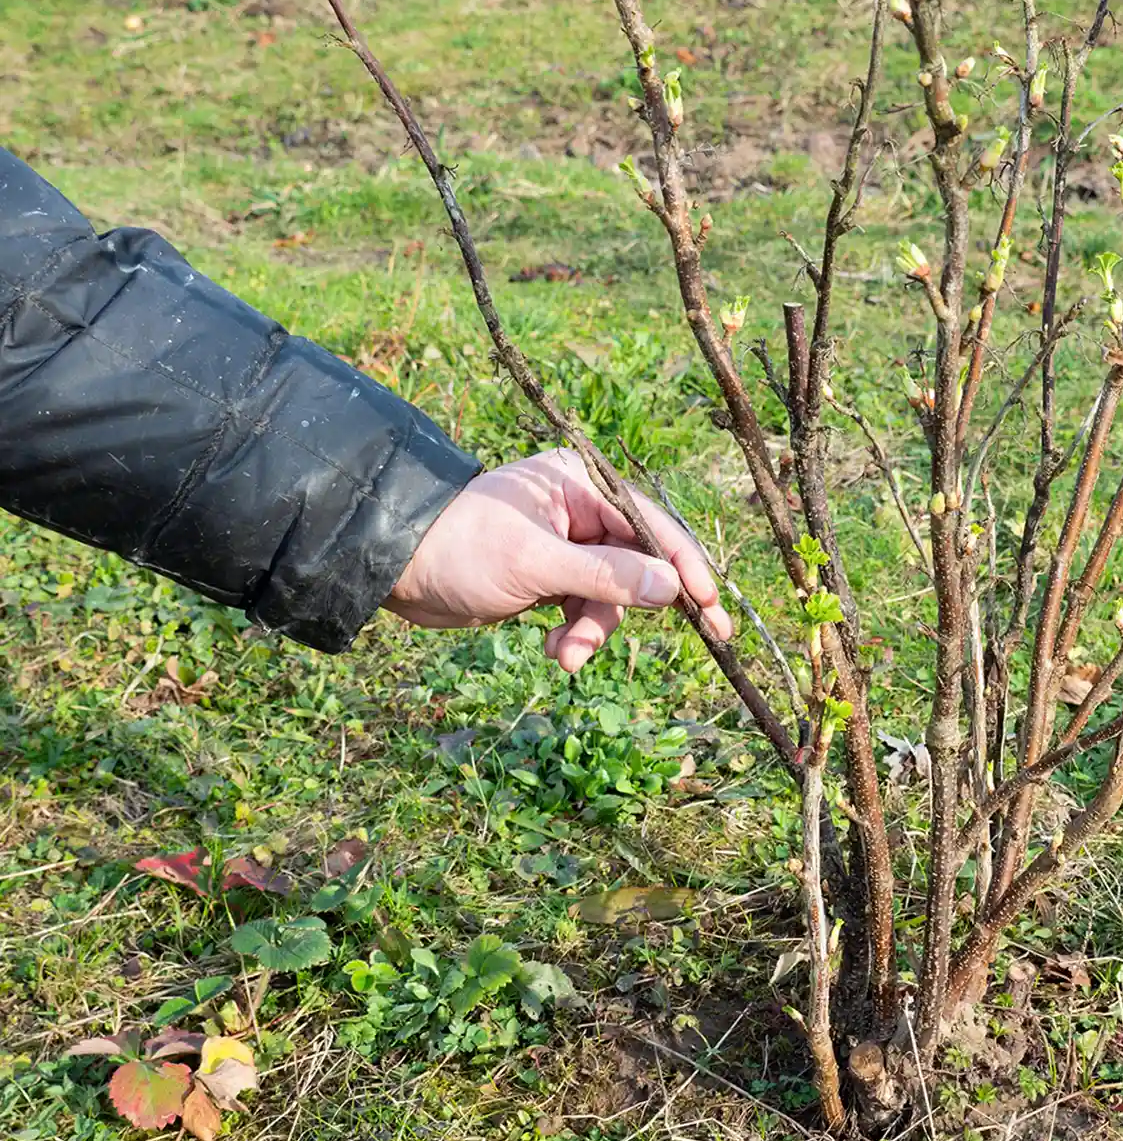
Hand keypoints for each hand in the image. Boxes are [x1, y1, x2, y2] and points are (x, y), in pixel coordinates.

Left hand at [383, 449, 730, 671]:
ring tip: (565, 656)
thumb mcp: (536, 563)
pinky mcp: (549, 578)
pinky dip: (573, 635)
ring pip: (611, 596)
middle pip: (639, 564)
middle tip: (708, 639)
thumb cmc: (458, 548)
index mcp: (581, 484)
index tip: (711, 605)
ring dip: (593, 631)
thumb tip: (672, 589)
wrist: (393, 569)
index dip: (684, 566)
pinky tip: (550, 649)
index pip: (651, 524)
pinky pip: (584, 610)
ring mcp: (566, 546)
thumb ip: (606, 576)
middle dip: (636, 608)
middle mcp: (580, 510)